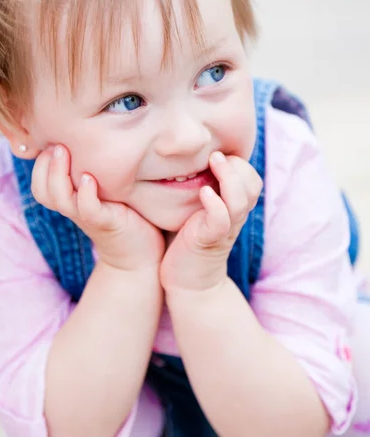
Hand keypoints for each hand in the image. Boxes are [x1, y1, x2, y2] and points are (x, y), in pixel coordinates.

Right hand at [31, 145, 164, 270]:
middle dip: (44, 166)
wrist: (141, 253)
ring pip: (59, 198)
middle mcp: (74, 208)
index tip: (52, 140)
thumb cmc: (126, 215)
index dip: (40, 164)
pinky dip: (85, 194)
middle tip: (56, 144)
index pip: (40, 184)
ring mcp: (88, 217)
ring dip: (58, 174)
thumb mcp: (107, 190)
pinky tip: (88, 178)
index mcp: (70, 200)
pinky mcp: (106, 223)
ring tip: (64, 151)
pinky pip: (88, 209)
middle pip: (42, 190)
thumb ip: (96, 170)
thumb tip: (94, 136)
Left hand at [160, 152, 261, 291]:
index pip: (252, 180)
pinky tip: (205, 193)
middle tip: (216, 154)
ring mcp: (223, 229)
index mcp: (233, 208)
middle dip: (239, 167)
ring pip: (240, 200)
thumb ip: (198, 187)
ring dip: (229, 178)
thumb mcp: (195, 209)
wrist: (186, 282)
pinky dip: (216, 204)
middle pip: (253, 186)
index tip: (219, 154)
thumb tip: (184, 159)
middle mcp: (233, 217)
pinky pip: (221, 220)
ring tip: (213, 161)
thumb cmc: (186, 241)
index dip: (241, 165)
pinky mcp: (209, 240)